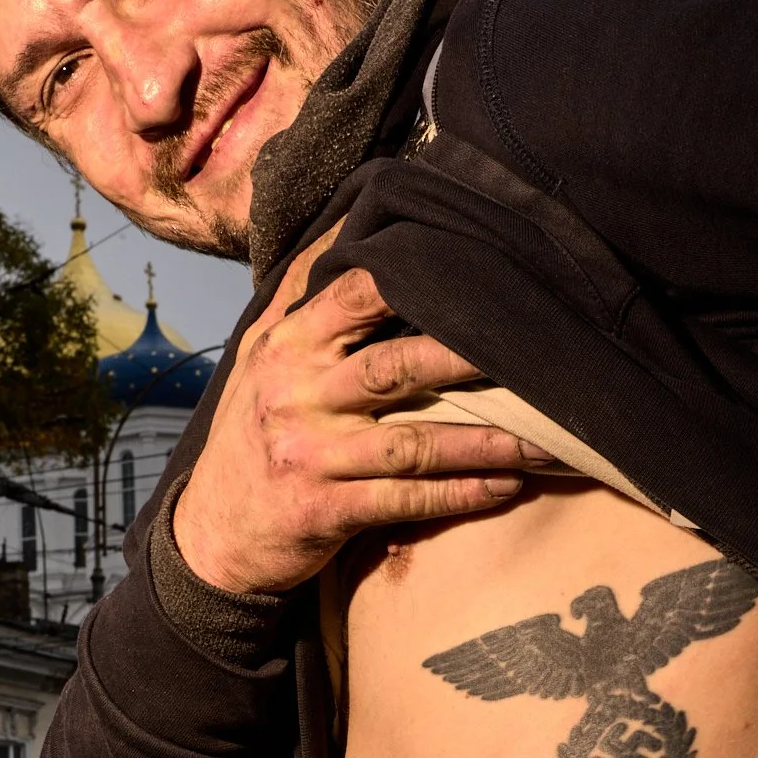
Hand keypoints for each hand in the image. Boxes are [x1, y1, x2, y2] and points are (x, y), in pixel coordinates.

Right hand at [174, 228, 556, 593]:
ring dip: (484, 443)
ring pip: (413, 443)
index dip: (416, 278)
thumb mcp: (258, 358)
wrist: (212, 534)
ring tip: (544, 439)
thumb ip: (300, 298)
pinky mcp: (327, 511)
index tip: (480, 267)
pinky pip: (406, 500)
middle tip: (536, 353)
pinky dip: (460, 495)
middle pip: (396, 367)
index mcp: (287, 347)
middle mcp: (298, 395)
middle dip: (467, 358)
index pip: (355, 294)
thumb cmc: (250, 436)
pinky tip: (506, 486)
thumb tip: (347, 223)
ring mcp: (313, 456)